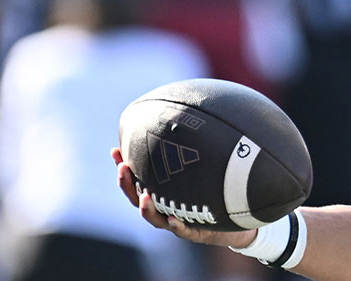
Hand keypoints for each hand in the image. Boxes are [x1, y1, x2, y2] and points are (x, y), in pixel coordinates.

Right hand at [110, 148, 256, 247]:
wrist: (235, 221)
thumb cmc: (214, 193)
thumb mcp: (203, 170)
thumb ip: (194, 152)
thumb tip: (191, 119)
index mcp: (163, 193)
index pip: (136, 180)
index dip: (123, 168)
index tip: (115, 151)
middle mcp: (165, 208)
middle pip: (138, 198)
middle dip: (127, 184)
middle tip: (123, 168)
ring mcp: (178, 220)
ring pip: (155, 218)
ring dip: (146, 208)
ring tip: (144, 196)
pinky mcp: (195, 232)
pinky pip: (184, 231)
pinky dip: (177, 225)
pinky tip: (173, 219)